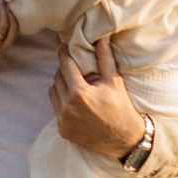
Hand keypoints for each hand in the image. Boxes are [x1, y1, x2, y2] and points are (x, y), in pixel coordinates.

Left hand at [52, 32, 148, 163]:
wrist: (124, 139)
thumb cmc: (121, 108)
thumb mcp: (114, 81)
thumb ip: (105, 58)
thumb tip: (101, 37)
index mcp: (79, 93)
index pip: (65, 66)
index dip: (63, 54)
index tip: (63, 46)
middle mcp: (67, 107)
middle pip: (57, 78)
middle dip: (64, 69)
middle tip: (72, 65)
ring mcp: (63, 120)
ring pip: (53, 92)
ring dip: (61, 85)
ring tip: (73, 82)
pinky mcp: (62, 130)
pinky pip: (56, 109)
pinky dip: (62, 101)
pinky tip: (74, 100)